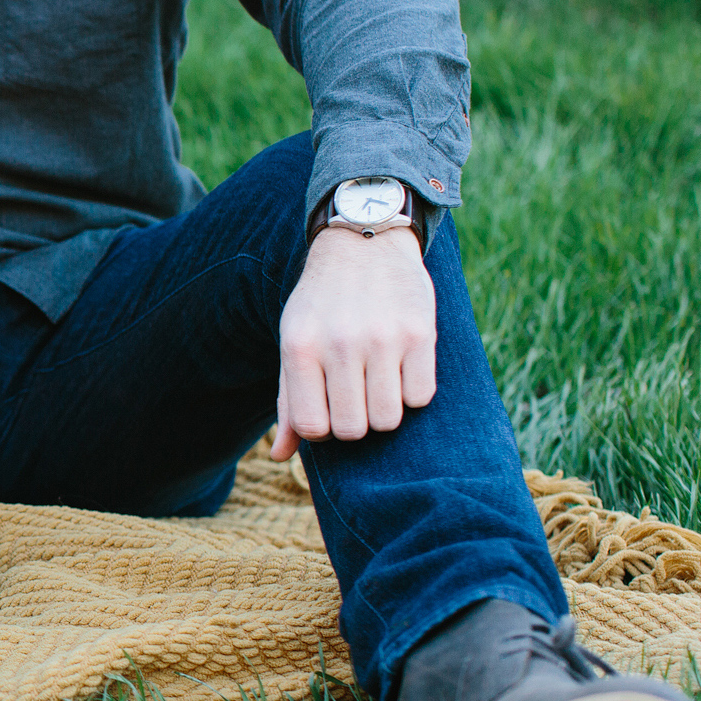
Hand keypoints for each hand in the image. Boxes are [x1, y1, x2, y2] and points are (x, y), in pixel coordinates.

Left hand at [270, 227, 435, 460]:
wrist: (364, 243)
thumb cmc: (322, 303)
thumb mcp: (294, 341)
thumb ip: (288, 398)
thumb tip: (280, 457)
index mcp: (300, 347)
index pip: (312, 426)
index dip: (322, 429)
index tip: (327, 410)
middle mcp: (340, 343)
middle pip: (352, 429)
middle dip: (354, 422)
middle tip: (355, 397)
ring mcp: (382, 338)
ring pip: (388, 419)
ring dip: (384, 411)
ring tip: (377, 383)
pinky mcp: (420, 332)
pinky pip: (421, 397)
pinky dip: (412, 393)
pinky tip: (402, 369)